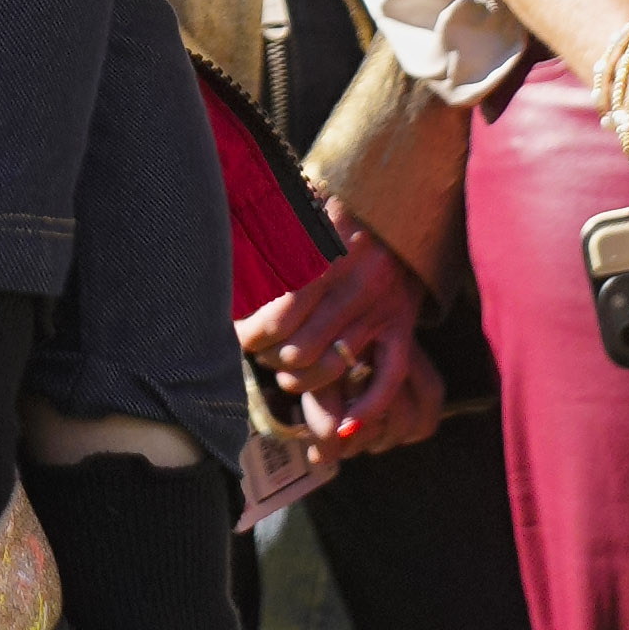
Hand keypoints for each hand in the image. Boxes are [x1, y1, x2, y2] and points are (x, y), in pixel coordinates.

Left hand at [240, 217, 443, 459]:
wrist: (397, 203)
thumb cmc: (330, 208)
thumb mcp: (294, 212)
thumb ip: (263, 238)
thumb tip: (225, 274)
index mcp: (324, 255)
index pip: (277, 318)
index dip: (251, 335)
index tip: (239, 334)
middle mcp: (355, 285)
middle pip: (298, 350)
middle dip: (269, 359)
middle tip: (258, 354)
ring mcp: (380, 309)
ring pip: (331, 367)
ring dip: (300, 380)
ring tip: (285, 372)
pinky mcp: (402, 327)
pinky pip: (387, 378)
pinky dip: (366, 407)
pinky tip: (343, 427)